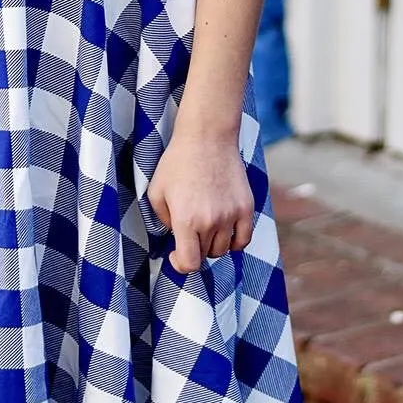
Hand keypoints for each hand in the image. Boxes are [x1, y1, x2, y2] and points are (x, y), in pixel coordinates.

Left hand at [145, 132, 253, 272]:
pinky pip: (244, 239)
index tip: (176, 254)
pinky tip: (224, 232)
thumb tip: (174, 236)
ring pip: (224, 249)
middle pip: (206, 255)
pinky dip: (234, 241)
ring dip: (212, 243)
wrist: (207, 137)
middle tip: (188, 230)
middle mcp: (211, 221)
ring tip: (204, 226)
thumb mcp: (156, 191)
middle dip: (194, 247)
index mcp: (186, 220)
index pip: (189, 264)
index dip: (180, 265)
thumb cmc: (177, 162)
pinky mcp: (246, 207)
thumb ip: (162, 220)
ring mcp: (231, 215)